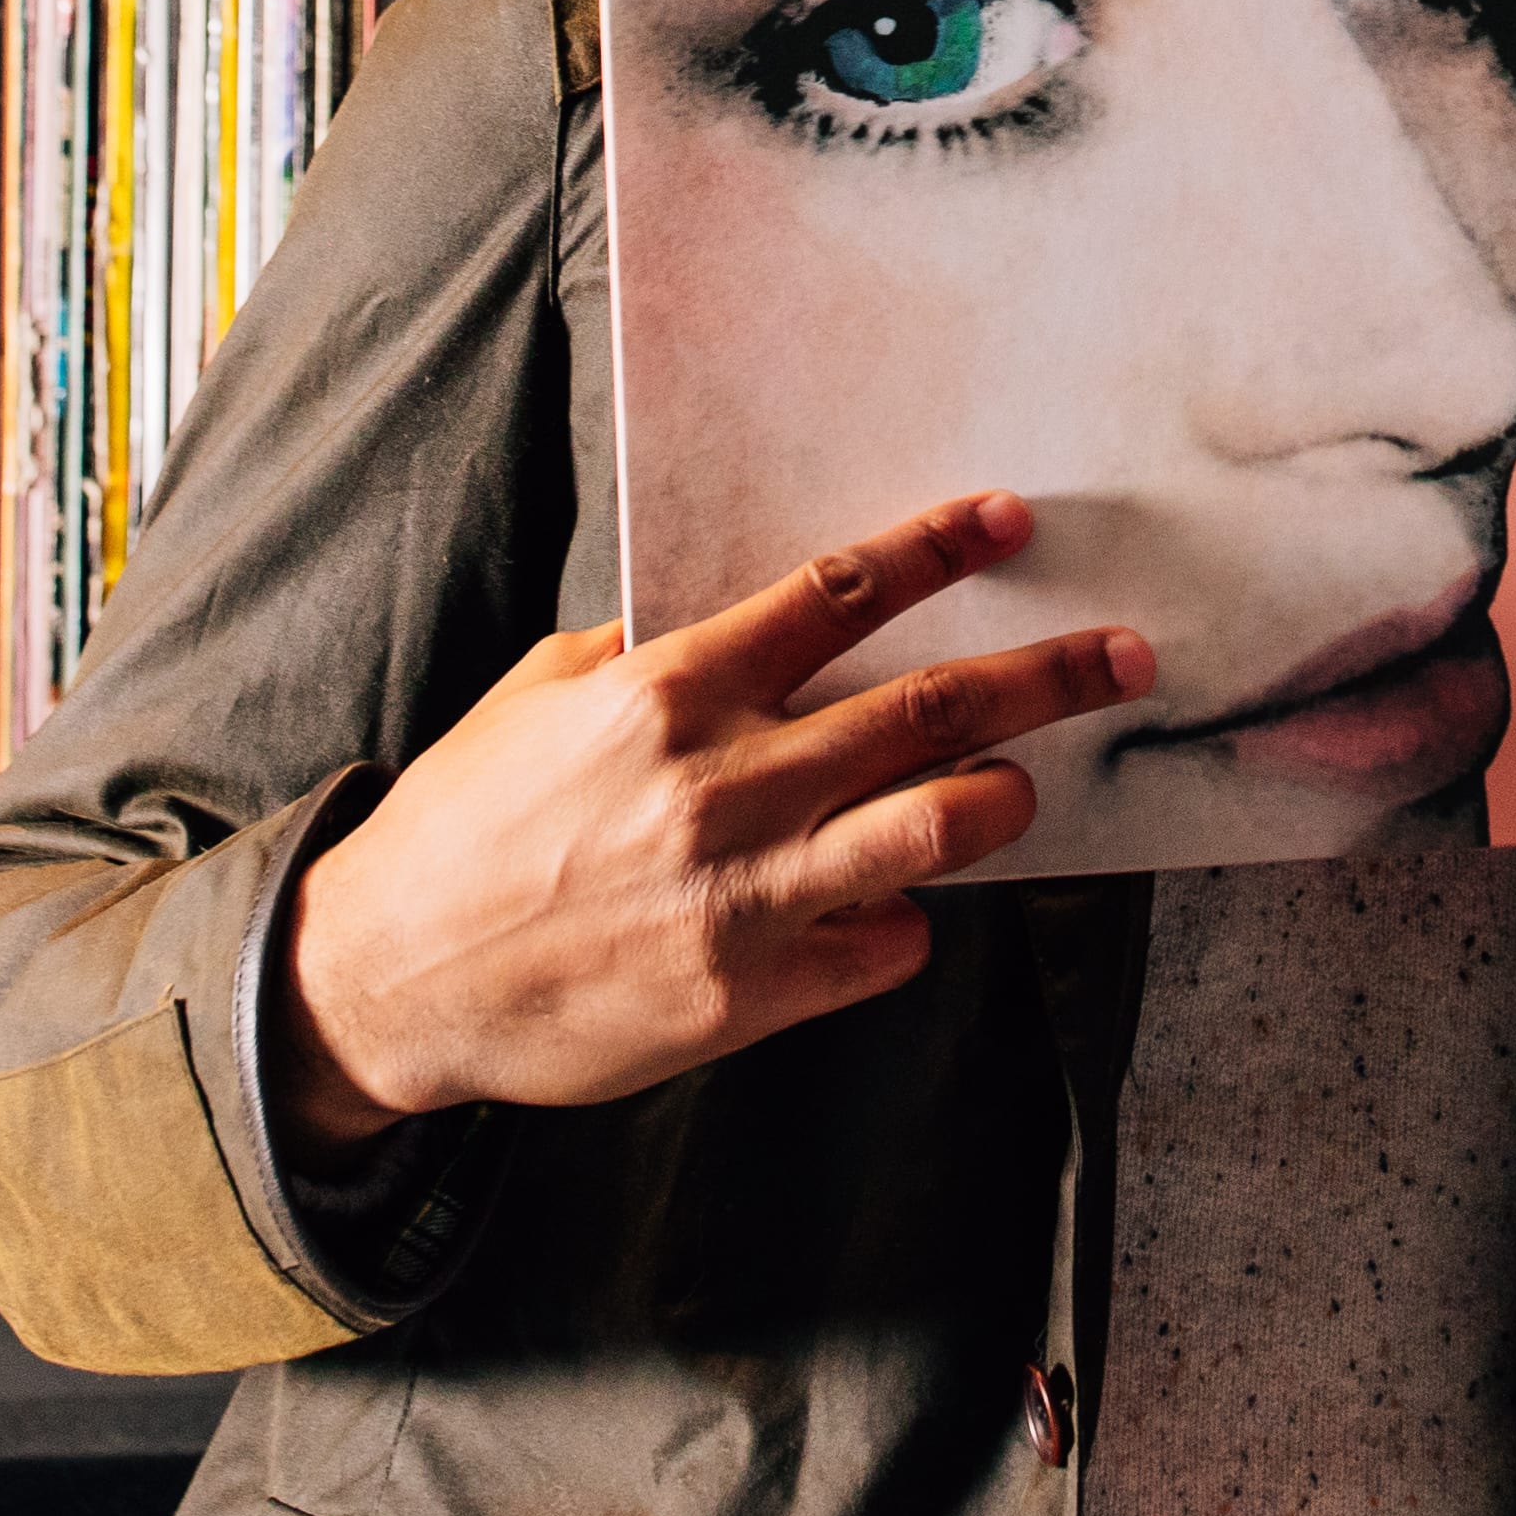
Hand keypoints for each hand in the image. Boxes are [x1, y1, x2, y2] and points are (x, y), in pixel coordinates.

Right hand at [274, 489, 1151, 1157]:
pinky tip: (888, 911)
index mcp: (668, 693)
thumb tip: (751, 619)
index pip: (836, 595)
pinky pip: (879, 949)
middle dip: (1045, 677)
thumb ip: (654, 655)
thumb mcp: (544, 696)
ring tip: (1025, 787)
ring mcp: (741, 899)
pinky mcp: (746, 996)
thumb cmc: (469, 822)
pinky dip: (899, 923)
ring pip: (931, 832)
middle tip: (1124, 656)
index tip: (1011, 519)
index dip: (938, 549)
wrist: (390, 976)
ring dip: (999, 801)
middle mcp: (720, 787)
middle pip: (927, 712)